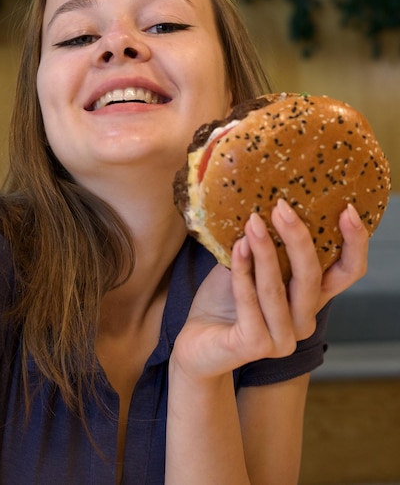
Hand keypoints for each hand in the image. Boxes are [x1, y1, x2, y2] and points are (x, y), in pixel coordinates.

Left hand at [172, 199, 368, 379]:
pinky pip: (250, 302)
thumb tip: (266, 203)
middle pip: (312, 276)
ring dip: (265, 250)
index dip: (355, 243)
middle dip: (297, 238)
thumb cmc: (224, 300)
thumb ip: (265, 244)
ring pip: (278, 288)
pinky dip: (242, 272)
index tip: (347, 210)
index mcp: (309, 299)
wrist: (195, 342)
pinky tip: (237, 247)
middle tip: (281, 207)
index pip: (348, 272)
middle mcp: (303, 321)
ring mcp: (282, 339)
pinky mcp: (256, 346)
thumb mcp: (250, 265)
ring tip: (253, 221)